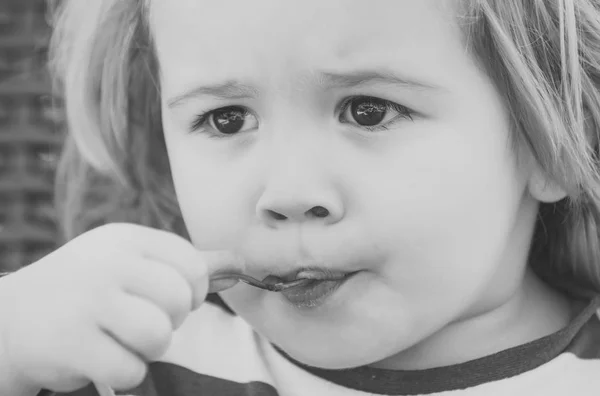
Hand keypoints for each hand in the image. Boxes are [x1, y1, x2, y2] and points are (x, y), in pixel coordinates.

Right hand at [0, 223, 242, 393]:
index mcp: (127, 239)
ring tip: (121, 337)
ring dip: (146, 348)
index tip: (168, 299)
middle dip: (171, 320)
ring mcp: (89, 302)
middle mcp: (109, 263)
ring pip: (159, 335)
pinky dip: (122, 371)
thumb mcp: (131, 262)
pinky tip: (99, 355)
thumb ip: (188, 263)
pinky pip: (130, 369)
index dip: (192, 292)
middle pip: (181, 300)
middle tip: (142, 320)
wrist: (12, 319)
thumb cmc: (86, 288)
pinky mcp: (74, 343)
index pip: (193, 265)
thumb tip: (240, 264)